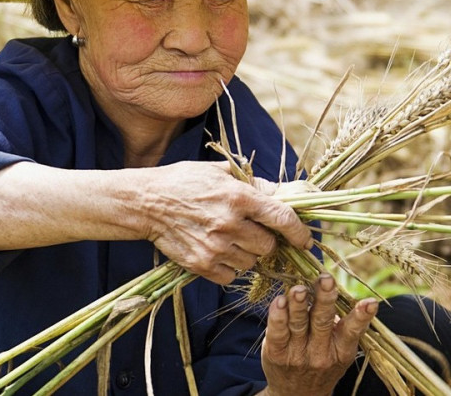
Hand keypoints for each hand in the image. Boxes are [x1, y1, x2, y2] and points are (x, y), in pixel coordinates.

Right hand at [138, 161, 312, 283]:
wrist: (145, 203)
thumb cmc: (183, 182)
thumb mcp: (219, 172)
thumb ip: (253, 183)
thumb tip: (282, 192)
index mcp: (239, 197)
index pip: (282, 219)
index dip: (299, 232)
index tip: (305, 240)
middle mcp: (230, 224)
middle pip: (269, 246)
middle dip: (266, 241)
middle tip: (252, 233)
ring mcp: (215, 247)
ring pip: (251, 263)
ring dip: (247, 255)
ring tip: (229, 240)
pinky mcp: (201, 264)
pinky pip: (230, 277)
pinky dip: (229, 269)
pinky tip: (217, 252)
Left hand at [261, 274, 376, 395]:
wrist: (296, 394)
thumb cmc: (321, 361)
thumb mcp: (338, 350)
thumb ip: (340, 324)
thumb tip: (337, 288)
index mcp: (341, 350)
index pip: (352, 332)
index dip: (360, 317)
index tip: (370, 302)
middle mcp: (321, 354)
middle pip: (323, 322)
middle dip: (324, 299)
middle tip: (326, 279)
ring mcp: (297, 355)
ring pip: (298, 325)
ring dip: (298, 305)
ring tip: (299, 289)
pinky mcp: (276, 354)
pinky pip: (276, 333)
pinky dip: (277, 317)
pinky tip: (279, 301)